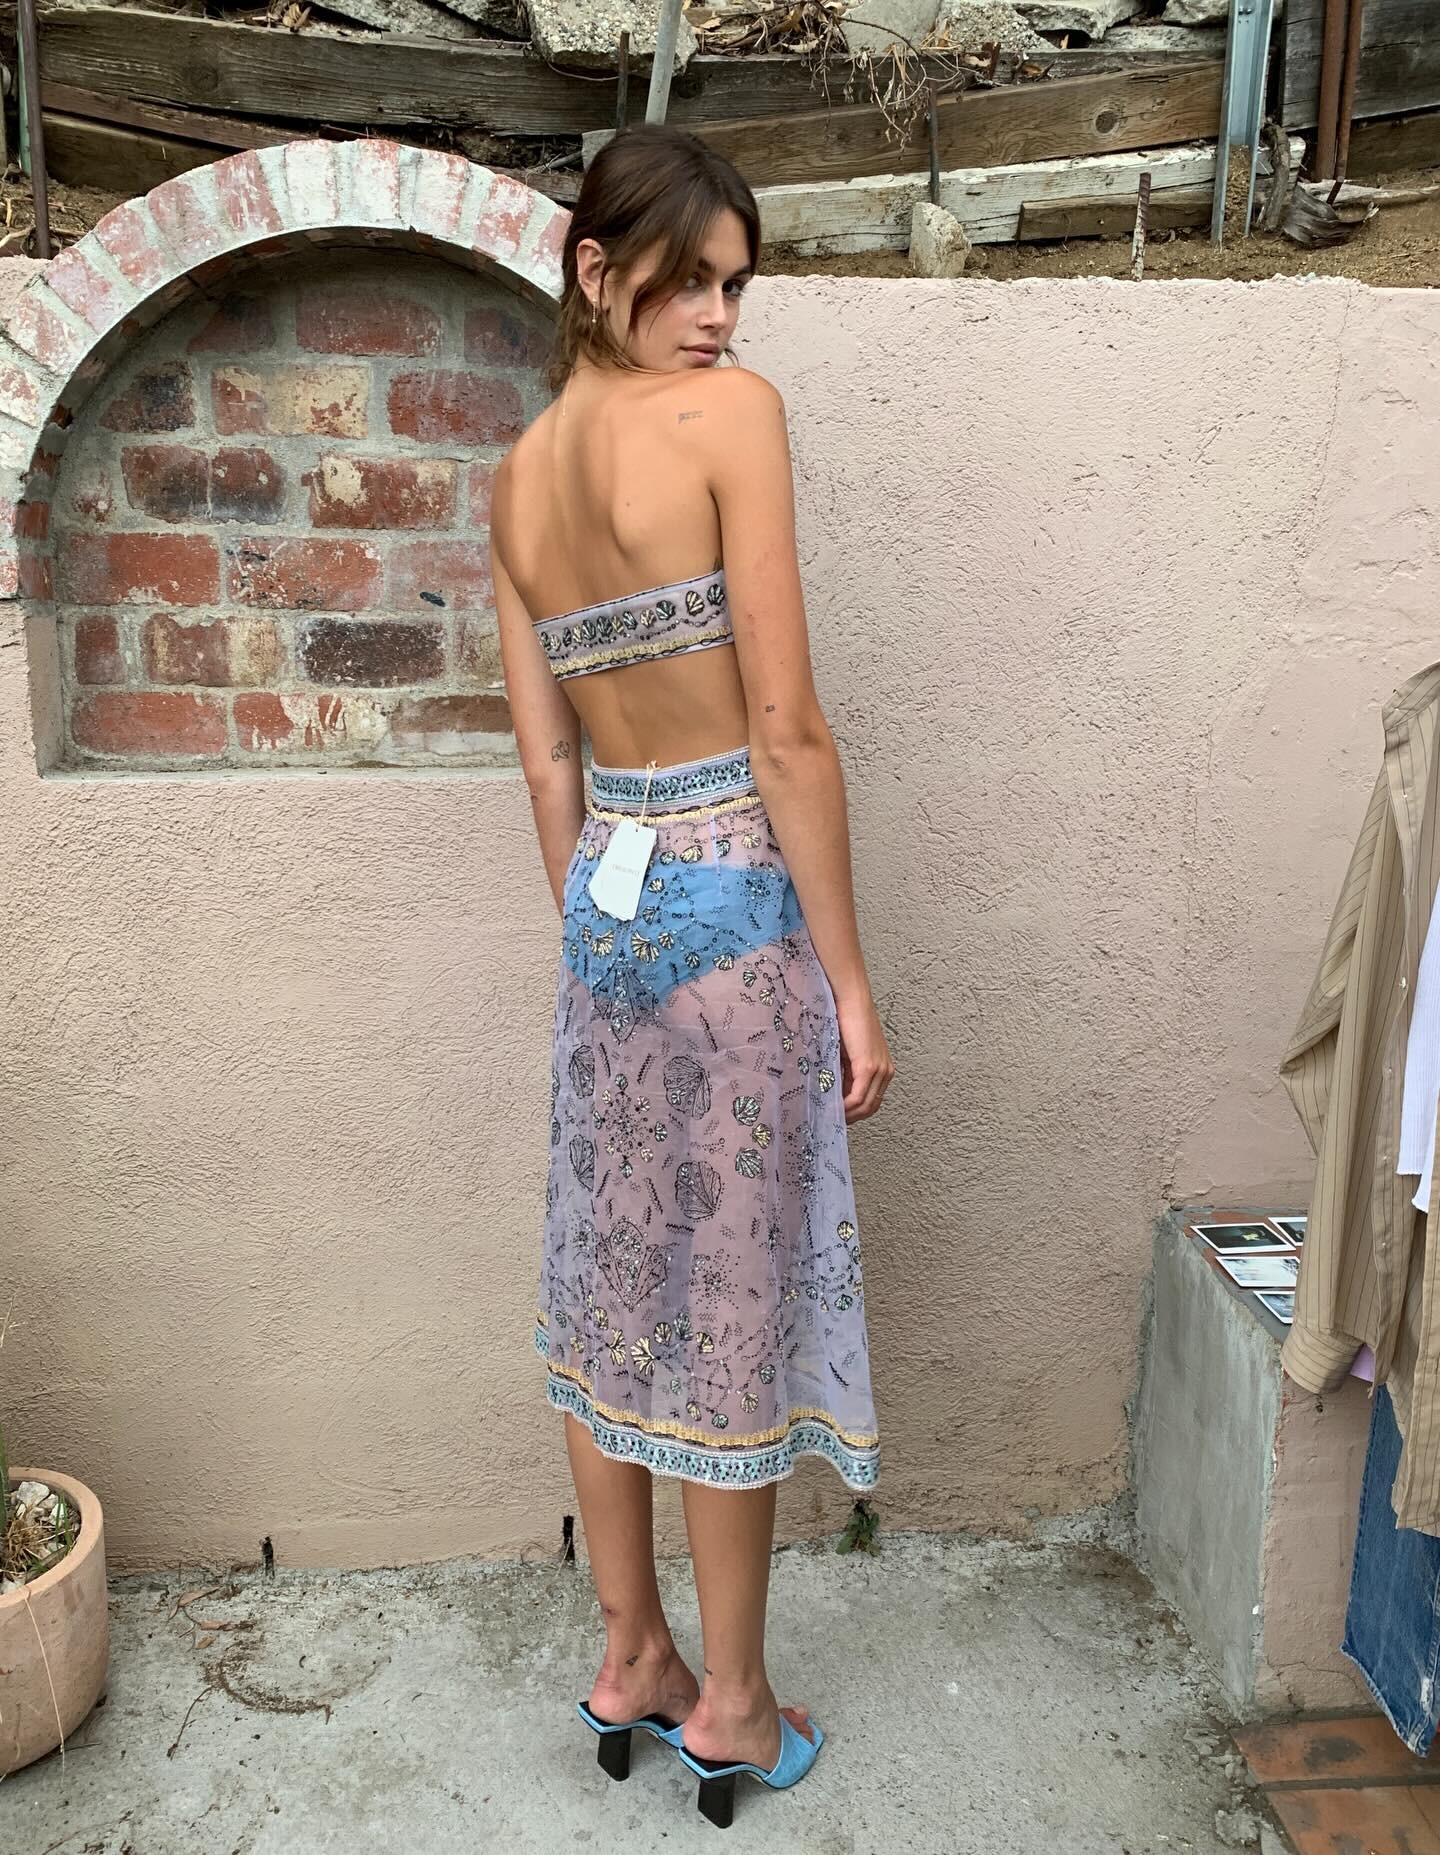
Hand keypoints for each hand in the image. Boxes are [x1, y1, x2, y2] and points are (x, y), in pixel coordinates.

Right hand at [836, 994, 893, 1123]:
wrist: (850, 1000)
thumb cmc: (845, 1020)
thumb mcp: (846, 1053)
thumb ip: (844, 1072)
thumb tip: (833, 1093)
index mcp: (883, 1069)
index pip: (872, 1101)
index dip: (855, 1113)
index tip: (837, 1117)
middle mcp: (885, 1071)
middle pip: (870, 1107)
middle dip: (851, 1118)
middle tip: (831, 1122)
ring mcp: (879, 1070)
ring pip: (865, 1105)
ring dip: (847, 1115)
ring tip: (829, 1117)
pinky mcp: (868, 1066)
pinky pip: (858, 1096)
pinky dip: (845, 1106)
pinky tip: (832, 1108)